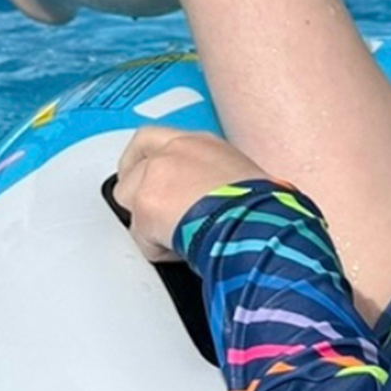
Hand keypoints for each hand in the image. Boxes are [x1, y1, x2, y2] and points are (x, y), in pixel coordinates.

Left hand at [111, 126, 267, 260]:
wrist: (253, 224)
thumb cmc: (261, 210)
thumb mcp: (243, 181)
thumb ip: (216, 181)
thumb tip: (215, 201)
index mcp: (202, 143)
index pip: (158, 139)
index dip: (149, 159)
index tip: (153, 178)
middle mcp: (175, 150)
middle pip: (133, 160)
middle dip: (133, 184)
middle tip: (146, 208)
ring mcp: (156, 174)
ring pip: (129, 198)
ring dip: (147, 221)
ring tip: (176, 236)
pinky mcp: (145, 202)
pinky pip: (140, 235)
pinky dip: (157, 249)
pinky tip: (180, 251)